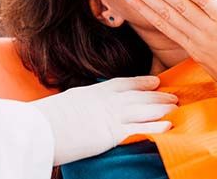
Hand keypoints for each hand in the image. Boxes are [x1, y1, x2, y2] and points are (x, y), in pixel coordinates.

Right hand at [32, 76, 176, 164]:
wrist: (40, 127)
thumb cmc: (49, 116)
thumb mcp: (70, 101)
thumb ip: (85, 101)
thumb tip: (89, 105)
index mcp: (96, 91)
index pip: (124, 83)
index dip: (142, 82)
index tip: (156, 81)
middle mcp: (107, 100)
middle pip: (139, 95)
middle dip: (158, 95)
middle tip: (174, 95)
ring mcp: (110, 116)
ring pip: (143, 109)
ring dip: (162, 108)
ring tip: (177, 107)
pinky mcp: (110, 134)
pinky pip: (138, 129)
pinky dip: (155, 126)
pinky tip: (169, 125)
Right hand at [121, 0, 216, 102]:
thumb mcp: (213, 64)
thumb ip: (200, 47)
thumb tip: (192, 34)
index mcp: (192, 48)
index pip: (162, 24)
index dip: (143, 9)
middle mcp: (196, 38)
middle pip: (164, 13)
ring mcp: (211, 29)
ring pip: (179, 6)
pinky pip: (204, 2)